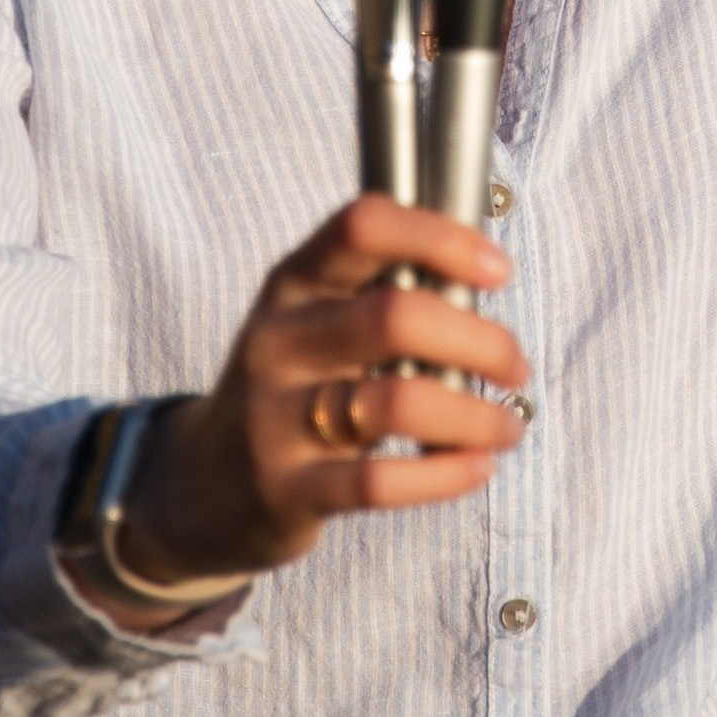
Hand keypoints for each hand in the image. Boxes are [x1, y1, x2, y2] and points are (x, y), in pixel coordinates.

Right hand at [112, 196, 526, 588]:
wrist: (202, 486)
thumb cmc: (293, 389)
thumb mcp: (314, 323)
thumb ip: (384, 294)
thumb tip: (485, 280)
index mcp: (294, 282)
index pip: (363, 227)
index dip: (440, 237)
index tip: (498, 270)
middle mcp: (279, 340)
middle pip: (395, 317)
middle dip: (480, 341)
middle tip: (515, 365)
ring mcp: (275, 416)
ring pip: (396, 402)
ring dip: (474, 415)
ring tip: (508, 426)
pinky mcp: (285, 489)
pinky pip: (379, 482)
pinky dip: (445, 474)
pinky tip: (476, 467)